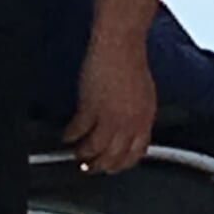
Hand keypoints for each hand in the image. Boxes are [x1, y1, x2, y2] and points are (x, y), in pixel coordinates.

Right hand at [64, 35, 155, 173]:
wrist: (120, 45)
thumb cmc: (131, 63)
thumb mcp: (144, 95)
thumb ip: (137, 116)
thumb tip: (128, 130)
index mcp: (145, 119)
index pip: (136, 153)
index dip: (122, 163)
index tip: (113, 166)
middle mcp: (129, 123)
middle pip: (113, 156)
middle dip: (100, 165)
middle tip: (90, 167)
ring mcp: (109, 117)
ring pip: (95, 149)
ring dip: (84, 155)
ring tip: (78, 155)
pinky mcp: (90, 108)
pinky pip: (78, 131)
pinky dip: (71, 136)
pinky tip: (67, 136)